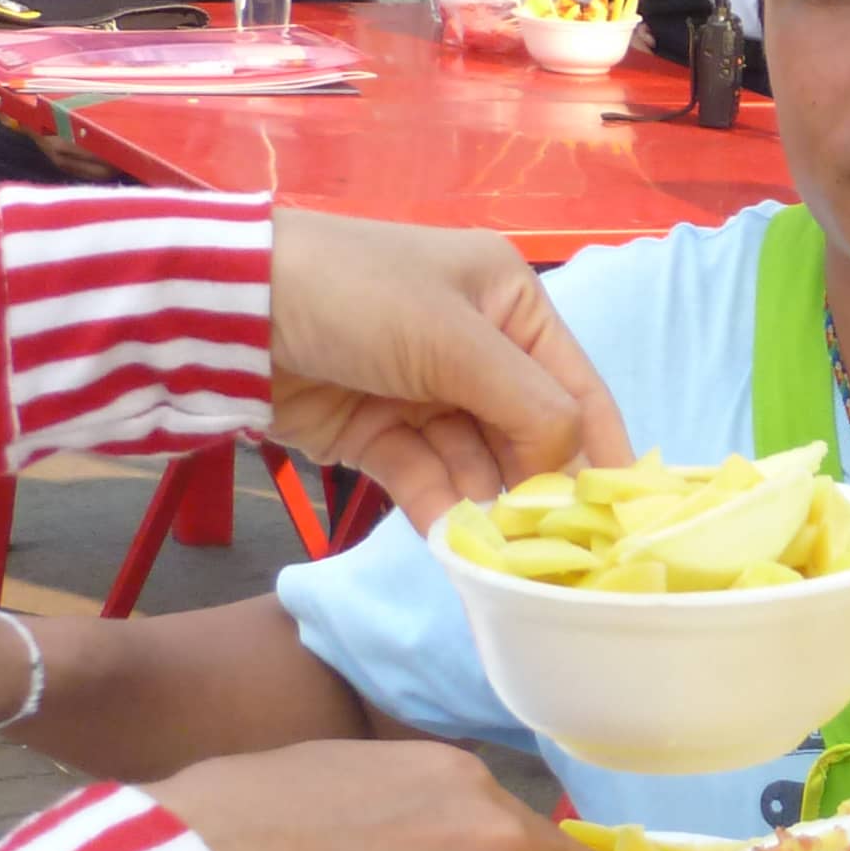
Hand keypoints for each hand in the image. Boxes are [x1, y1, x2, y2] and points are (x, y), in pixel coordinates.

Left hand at [262, 211, 634, 525]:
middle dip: (538, 485)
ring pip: (478, 463)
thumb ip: (532, 408)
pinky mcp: (378, 431)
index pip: (575, 385)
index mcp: (508, 300)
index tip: (624, 514)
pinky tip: (456, 544)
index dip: (602, 448)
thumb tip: (571, 473)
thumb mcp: (457, 342)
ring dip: (489, 505)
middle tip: (556, 543)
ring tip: (504, 551)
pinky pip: (427, 478)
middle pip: (529, 432)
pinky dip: (443, 510)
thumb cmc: (357, 299)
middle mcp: (475, 346)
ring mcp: (424, 392)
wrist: (225, 307)